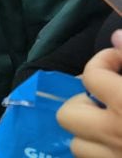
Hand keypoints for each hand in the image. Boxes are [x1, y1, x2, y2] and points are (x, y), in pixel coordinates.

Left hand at [57, 29, 121, 156]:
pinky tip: (117, 142)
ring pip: (76, 145)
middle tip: (109, 96)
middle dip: (84, 100)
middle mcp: (116, 135)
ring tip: (113, 122)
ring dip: (89, 131)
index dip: (103, 60)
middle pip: (68, 114)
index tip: (118, 59)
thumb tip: (116, 37)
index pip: (92, 76)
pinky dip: (100, 151)